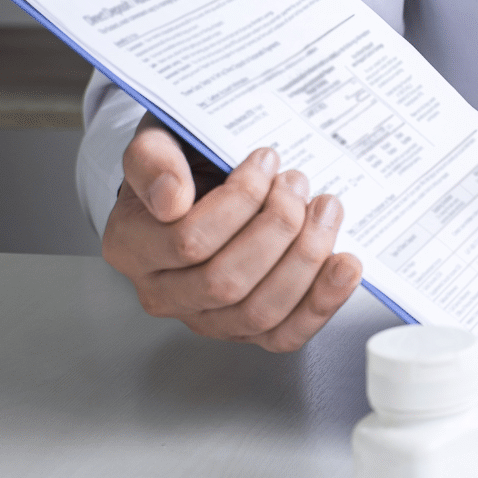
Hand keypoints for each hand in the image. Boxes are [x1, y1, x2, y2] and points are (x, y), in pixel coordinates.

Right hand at [101, 114, 361, 350]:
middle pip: (226, 281)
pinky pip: (286, 335)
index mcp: (132, 247)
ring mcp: (207, 319)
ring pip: (259, 311)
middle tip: (298, 185)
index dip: (240, 200)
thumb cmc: (183, 165)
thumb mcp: (158, 141)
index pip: (187, 240)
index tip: (267, 160)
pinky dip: (323, 301)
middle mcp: (163, 293)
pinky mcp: (250, 332)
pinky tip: (345, 265)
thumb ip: (152, 160)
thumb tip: (170, 199)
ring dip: (305, 259)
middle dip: (278, 227)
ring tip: (325, 210)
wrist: (202, 182)